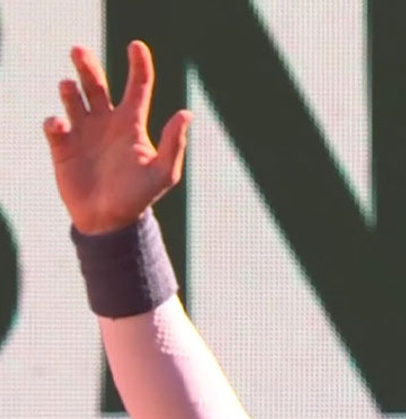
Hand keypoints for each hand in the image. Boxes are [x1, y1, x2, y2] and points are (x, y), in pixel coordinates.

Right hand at [43, 41, 191, 235]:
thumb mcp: (163, 172)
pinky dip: (54, 121)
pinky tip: (59, 125)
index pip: (138, 86)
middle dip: (87, 65)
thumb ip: (174, 143)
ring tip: (68, 86)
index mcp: (132, 124)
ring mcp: (84, 132)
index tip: (136, 45)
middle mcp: (107, 122)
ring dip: (70, 89)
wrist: (110, 221)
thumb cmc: (140, 196)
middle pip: (97, 84)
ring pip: (73, 98)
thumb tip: (186, 113)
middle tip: (78, 49)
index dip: (138, 64)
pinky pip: (54, 125)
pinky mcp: (63, 146)